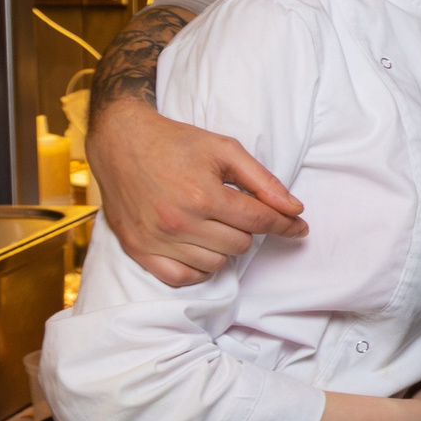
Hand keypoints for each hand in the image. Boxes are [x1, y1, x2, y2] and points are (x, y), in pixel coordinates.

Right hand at [86, 96, 306, 286]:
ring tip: (213, 223)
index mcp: (202, 195)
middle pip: (240, 245)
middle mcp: (178, 222)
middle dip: (247, 228)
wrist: (121, 142)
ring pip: (215, 264)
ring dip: (223, 248)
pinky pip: (181, 278)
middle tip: (234, 209)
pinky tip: (200, 248)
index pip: (259, 222)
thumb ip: (263, 181)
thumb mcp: (225, 149)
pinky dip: (197, 268)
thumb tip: (294, 209)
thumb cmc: (176, 143)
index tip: (299, 228)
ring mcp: (156, 239)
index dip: (286, 225)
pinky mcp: (137, 249)